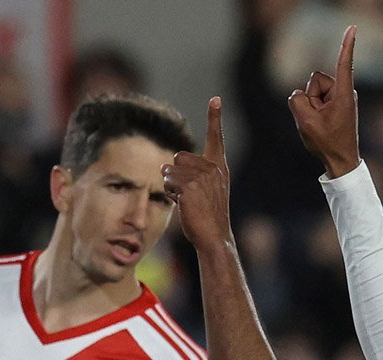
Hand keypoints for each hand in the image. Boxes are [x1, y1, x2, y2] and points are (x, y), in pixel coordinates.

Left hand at [162, 96, 232, 251]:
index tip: (216, 99)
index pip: (216, 137)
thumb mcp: (207, 191)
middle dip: (177, 174)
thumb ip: (192, 174)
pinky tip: (183, 204)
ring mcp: (201, 177)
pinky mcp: (189, 187)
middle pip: (179, 157)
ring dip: (171, 185)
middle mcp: (212, 168)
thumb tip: (163, 165)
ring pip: (170, 169)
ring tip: (187, 201)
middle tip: (190, 194)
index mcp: (219, 166)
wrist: (214, 237)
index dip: (215, 117)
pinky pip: (168, 182)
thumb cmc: (209, 216)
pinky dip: (170, 193)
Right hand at [287, 25, 359, 177]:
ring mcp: (340, 97)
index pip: (344, 63)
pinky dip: (314, 110)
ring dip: (312, 107)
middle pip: (315, 80)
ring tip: (322, 124)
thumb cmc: (327, 143)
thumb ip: (296, 100)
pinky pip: (316, 100)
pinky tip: (322, 126)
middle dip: (311, 98)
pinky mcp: (336, 102)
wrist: (341, 162)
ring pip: (313, 91)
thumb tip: (298, 94)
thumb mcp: (305, 122)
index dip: (346, 45)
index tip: (352, 27)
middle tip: (319, 121)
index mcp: (343, 94)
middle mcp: (344, 91)